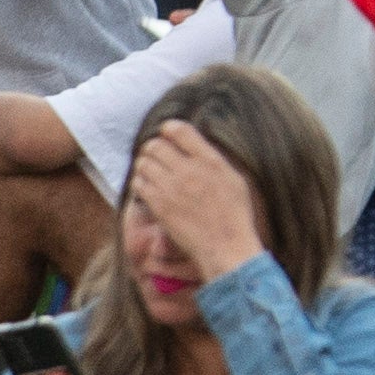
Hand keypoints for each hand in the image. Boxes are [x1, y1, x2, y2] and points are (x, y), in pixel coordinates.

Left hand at [127, 119, 266, 280]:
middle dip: (152, 147)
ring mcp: (172, 188)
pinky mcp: (159, 206)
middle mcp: (189, 170)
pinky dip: (140, 183)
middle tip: (154, 155)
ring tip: (150, 172)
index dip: (169, 128)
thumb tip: (196, 148)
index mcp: (210, 160)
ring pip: (143, 163)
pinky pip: (139, 184)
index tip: (166, 134)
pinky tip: (147, 189)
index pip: (180, 130)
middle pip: (156, 144)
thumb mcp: (234, 179)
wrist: (226, 246)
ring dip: (144, 165)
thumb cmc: (235, 215)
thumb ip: (213, 161)